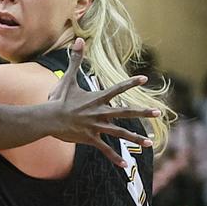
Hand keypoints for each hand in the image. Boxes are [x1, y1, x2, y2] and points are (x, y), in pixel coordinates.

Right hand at [47, 39, 155, 164]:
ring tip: (149, 143)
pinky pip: (105, 150)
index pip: (117, 89)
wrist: (48, 119)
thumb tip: (78, 40)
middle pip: (125, 112)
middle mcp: (100, 112)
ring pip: (120, 134)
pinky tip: (125, 166)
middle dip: (143, 113)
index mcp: (97, 98)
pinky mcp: (90, 139)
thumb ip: (75, 60)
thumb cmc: (58, 99)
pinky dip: (114, 158)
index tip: (144, 80)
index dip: (130, 84)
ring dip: (135, 138)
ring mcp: (96, 127)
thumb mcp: (68, 79)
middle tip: (158, 113)